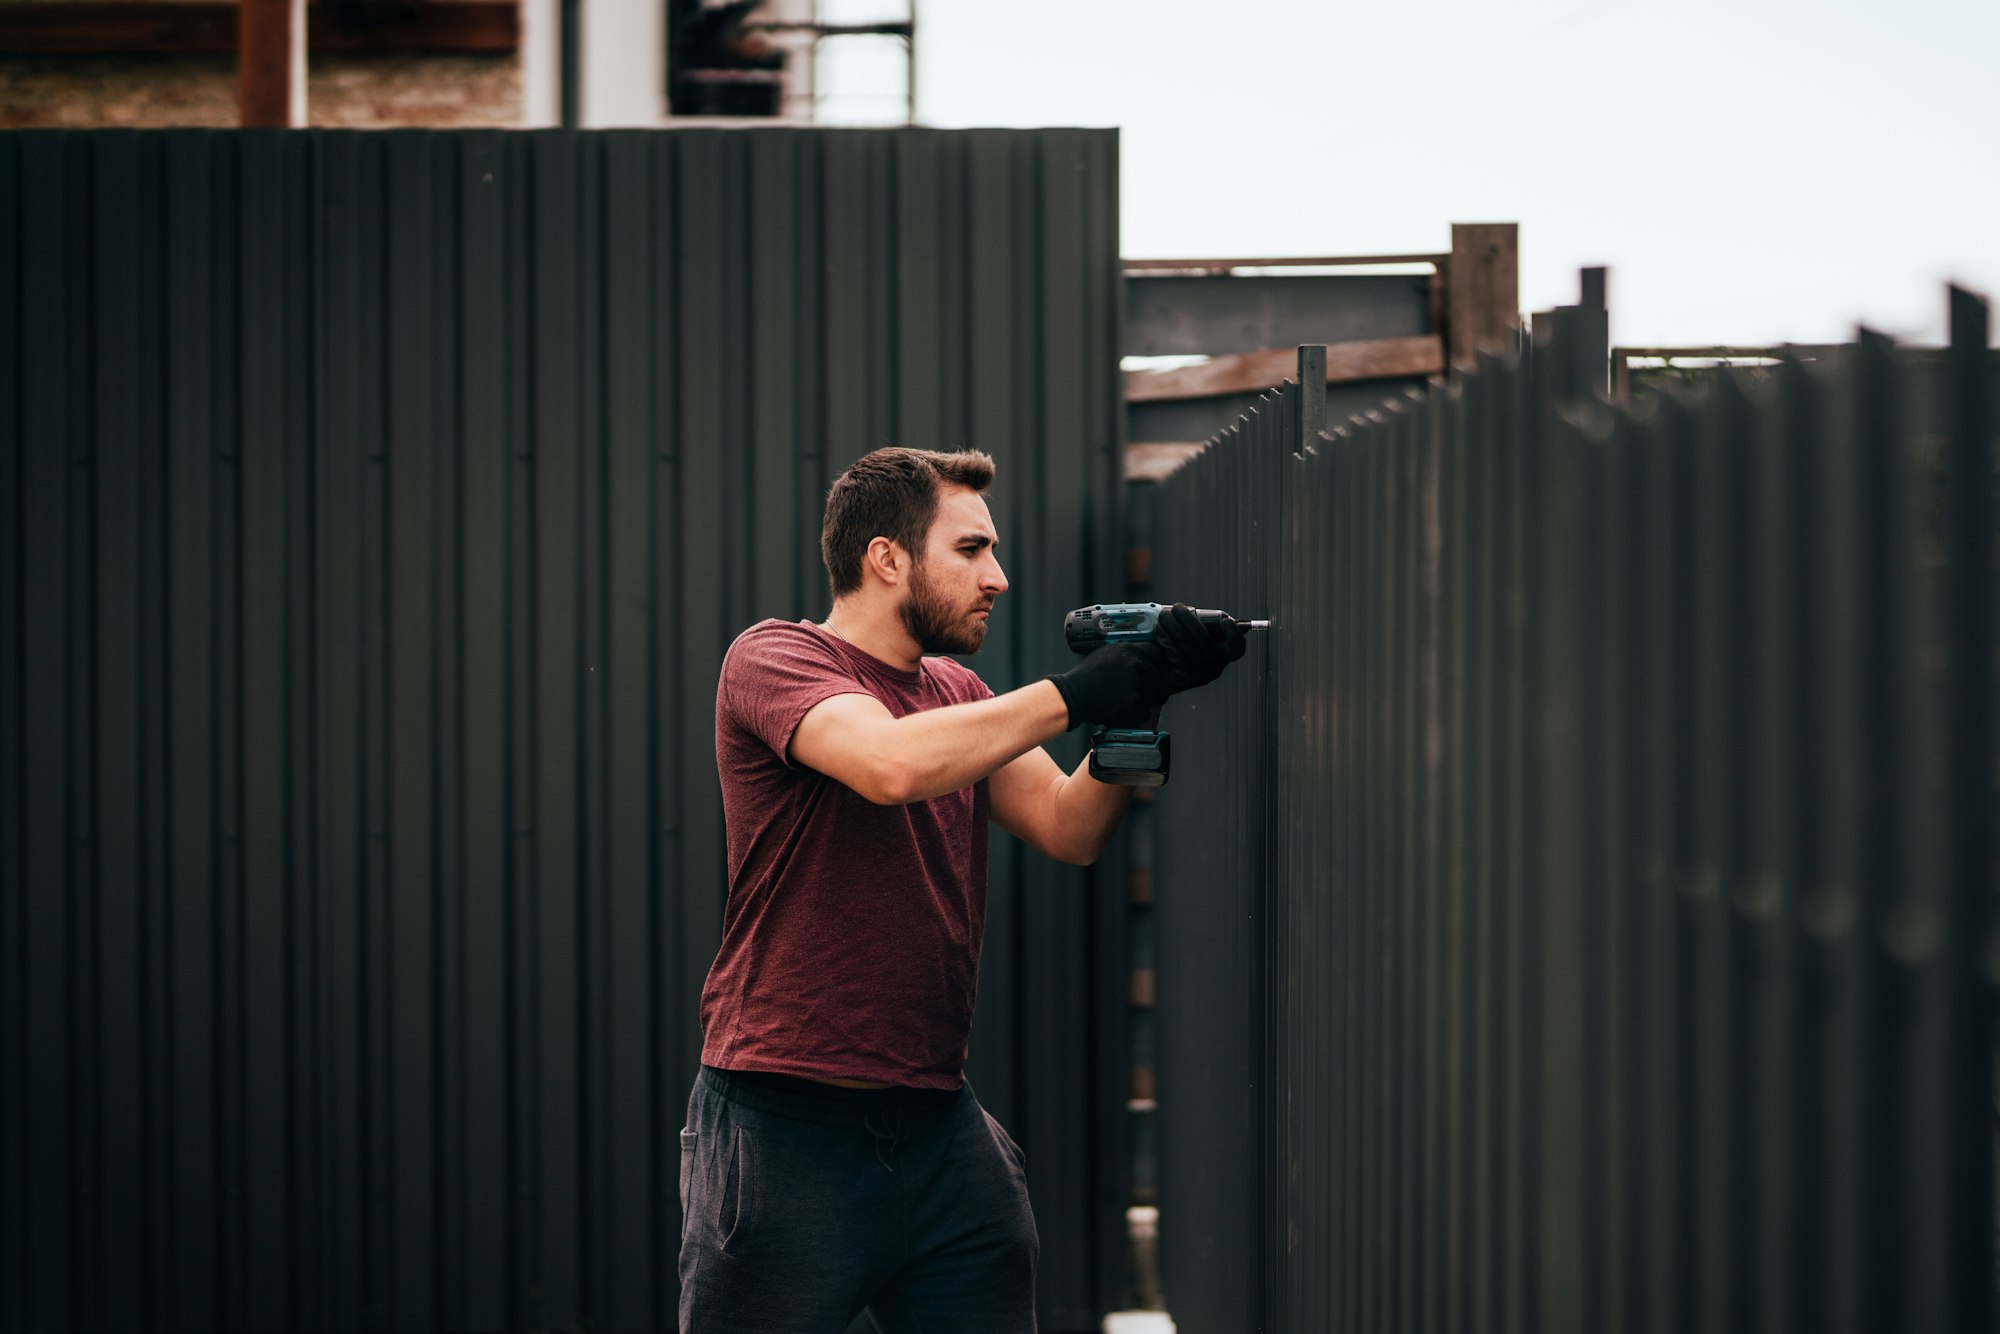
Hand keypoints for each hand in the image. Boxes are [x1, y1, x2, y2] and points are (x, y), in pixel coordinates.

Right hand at [1046, 642, 1172, 728]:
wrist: (1075, 695)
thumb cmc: (1087, 676)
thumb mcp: (1106, 653)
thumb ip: (1127, 654)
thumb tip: (1141, 658)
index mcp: (1132, 652)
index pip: (1157, 656)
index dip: (1156, 665)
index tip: (1153, 671)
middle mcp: (1139, 667)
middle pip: (1160, 679)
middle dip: (1152, 686)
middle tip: (1139, 690)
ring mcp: (1139, 687)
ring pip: (1156, 696)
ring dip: (1145, 700)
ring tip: (1128, 700)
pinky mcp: (1136, 706)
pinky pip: (1145, 712)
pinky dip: (1136, 714)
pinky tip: (1123, 709)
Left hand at [1153, 603, 1246, 692]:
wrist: (1153, 675)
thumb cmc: (1173, 649)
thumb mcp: (1189, 635)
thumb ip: (1198, 623)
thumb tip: (1194, 610)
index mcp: (1221, 655)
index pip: (1236, 648)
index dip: (1233, 634)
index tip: (1224, 622)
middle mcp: (1213, 667)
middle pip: (1204, 639)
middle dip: (1186, 617)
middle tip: (1174, 608)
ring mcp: (1198, 674)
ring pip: (1186, 641)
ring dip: (1170, 624)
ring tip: (1162, 617)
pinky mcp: (1181, 676)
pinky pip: (1172, 650)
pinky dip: (1163, 637)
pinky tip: (1157, 633)